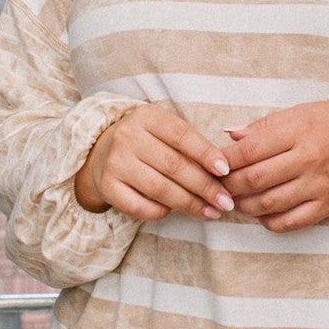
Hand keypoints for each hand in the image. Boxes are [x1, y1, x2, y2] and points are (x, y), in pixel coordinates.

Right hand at [73, 103, 235, 222]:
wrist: (102, 152)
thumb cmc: (148, 142)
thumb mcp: (165, 130)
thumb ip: (192, 145)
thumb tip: (224, 172)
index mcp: (147, 117)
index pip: (181, 135)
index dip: (206, 153)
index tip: (226, 170)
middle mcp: (128, 136)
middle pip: (173, 165)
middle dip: (205, 186)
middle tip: (225, 201)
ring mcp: (115, 162)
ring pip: (159, 188)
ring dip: (190, 204)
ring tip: (212, 212)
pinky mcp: (108, 187)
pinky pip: (140, 206)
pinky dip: (162, 212)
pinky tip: (176, 211)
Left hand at [217, 100, 328, 232]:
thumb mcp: (301, 112)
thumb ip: (264, 125)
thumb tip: (229, 135)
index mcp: (297, 131)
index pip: (248, 150)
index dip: (224, 161)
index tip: (212, 165)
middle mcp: (307, 159)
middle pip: (254, 180)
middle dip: (228, 186)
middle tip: (217, 187)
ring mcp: (318, 185)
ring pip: (268, 204)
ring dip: (244, 206)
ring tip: (235, 201)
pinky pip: (291, 222)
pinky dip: (269, 222)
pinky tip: (261, 215)